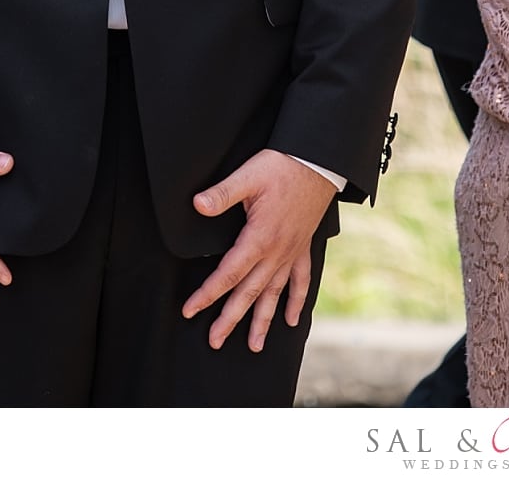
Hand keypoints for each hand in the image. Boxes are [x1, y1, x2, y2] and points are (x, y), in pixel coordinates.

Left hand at [183, 150, 336, 351]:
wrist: (318, 163)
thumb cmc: (281, 167)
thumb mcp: (247, 176)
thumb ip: (222, 194)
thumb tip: (198, 205)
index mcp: (259, 238)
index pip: (228, 274)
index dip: (207, 294)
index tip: (190, 310)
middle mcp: (276, 252)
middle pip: (249, 293)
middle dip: (230, 319)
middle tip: (214, 340)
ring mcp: (291, 253)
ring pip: (274, 294)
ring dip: (263, 321)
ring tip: (254, 346)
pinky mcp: (303, 248)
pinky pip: (300, 282)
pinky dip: (295, 302)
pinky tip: (290, 320)